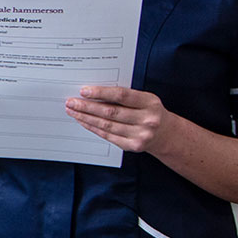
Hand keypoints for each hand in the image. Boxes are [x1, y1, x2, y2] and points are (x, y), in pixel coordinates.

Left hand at [66, 85, 182, 152]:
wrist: (166, 134)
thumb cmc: (149, 111)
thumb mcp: (144, 99)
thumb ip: (124, 96)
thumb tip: (92, 93)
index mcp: (150, 103)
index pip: (122, 96)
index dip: (101, 93)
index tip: (83, 91)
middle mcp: (147, 120)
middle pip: (111, 112)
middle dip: (87, 106)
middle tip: (71, 102)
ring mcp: (141, 135)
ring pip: (107, 125)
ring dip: (86, 118)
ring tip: (73, 111)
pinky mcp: (133, 146)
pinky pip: (108, 136)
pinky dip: (93, 128)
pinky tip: (83, 121)